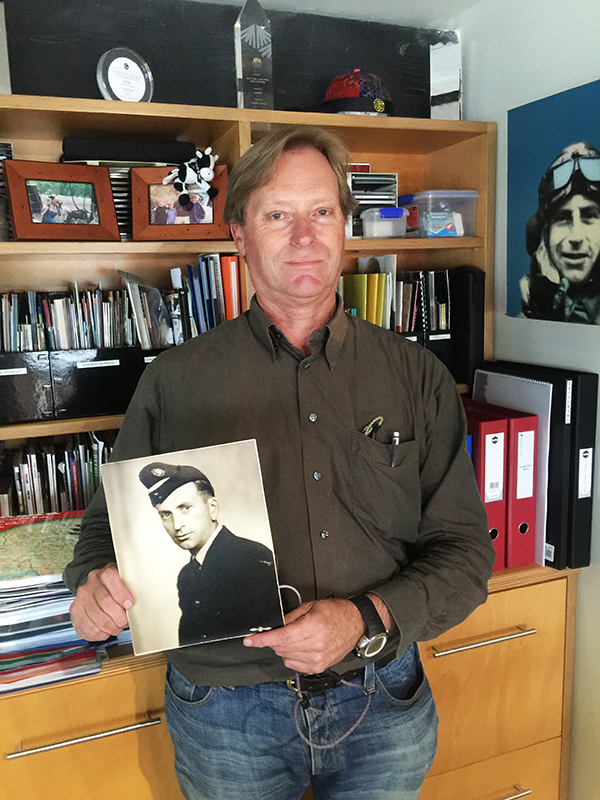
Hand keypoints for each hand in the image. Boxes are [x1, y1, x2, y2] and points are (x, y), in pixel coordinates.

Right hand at [69, 564, 133, 641]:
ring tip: (117, 627)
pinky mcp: (75, 612)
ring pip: (97, 619)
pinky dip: (100, 634)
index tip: (130, 604)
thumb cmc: (114, 588)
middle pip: (105, 602)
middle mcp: (90, 584)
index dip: (122, 594)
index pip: (110, 578)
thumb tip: (143, 603)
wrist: (95, 588)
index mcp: (104, 573)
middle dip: (119, 617)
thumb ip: (132, 588)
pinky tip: (105, 630)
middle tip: (125, 621)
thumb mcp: (125, 582)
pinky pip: (88, 628)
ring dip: (111, 628)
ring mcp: (80, 598)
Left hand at [243, 598, 364, 673]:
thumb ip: (290, 618)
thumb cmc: (335, 612)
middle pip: (281, 648)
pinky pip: (294, 665)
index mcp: (313, 627)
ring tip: (295, 637)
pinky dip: (291, 656)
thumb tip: (274, 626)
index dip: (262, 639)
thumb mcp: (311, 606)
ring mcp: (318, 659)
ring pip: (285, 657)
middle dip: (274, 640)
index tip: (249, 640)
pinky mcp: (319, 667)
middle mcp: (315, 646)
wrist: (357, 624)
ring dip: (283, 648)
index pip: (281, 637)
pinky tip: (299, 647)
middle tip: (279, 631)